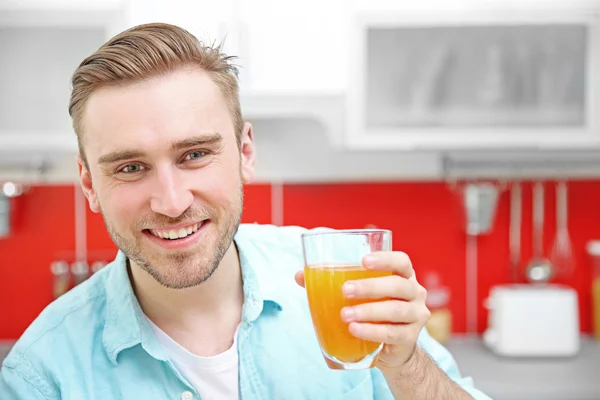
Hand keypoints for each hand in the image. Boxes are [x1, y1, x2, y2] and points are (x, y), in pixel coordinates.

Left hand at [295, 252, 429, 369]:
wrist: (391, 347)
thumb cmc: (373, 310)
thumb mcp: (357, 294)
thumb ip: (332, 282)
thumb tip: (300, 275)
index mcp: (402, 275)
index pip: (401, 261)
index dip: (385, 259)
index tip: (363, 261)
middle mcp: (414, 292)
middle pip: (398, 285)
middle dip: (370, 286)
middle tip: (345, 290)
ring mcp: (416, 315)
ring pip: (396, 310)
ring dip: (368, 311)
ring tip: (345, 315)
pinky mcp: (410, 337)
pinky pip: (392, 333)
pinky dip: (372, 331)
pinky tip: (354, 330)